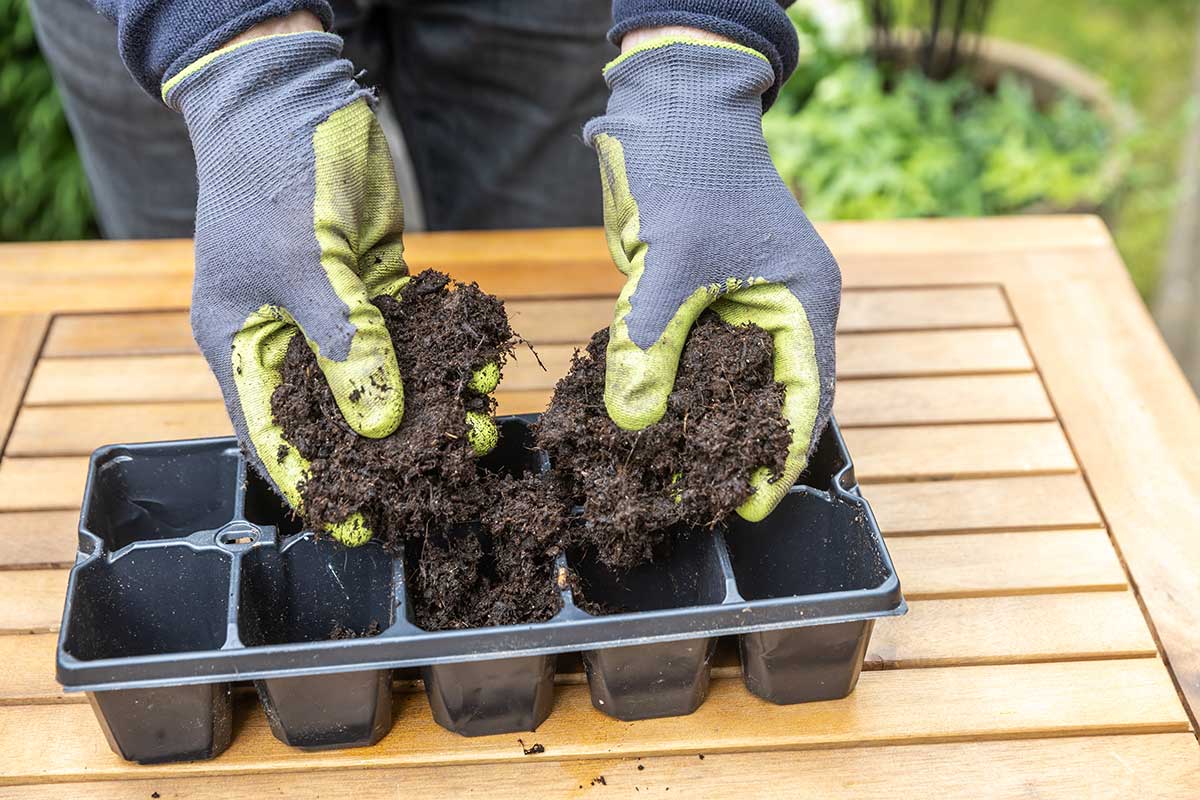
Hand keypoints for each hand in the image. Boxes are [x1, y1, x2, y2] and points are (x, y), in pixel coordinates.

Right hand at [165, 31, 496, 543]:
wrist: (295, 96)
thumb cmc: (274, 174)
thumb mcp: (304, 263)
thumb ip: (345, 344)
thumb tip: (381, 424)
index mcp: (241, 346)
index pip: (272, 439)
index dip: (314, 488)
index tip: (359, 531)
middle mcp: (286, 339)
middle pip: (335, 417)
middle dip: (386, 453)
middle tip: (440, 482)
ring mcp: (333, 313)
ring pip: (382, 378)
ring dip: (428, 405)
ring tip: (477, 432)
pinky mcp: (373, 285)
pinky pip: (411, 334)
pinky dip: (444, 353)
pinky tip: (483, 371)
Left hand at [585, 36, 840, 521]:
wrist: (667, 107)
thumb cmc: (691, 168)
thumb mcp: (673, 261)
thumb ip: (651, 341)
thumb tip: (630, 420)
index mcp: (803, 301)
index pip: (807, 398)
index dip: (782, 458)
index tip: (751, 507)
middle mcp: (779, 311)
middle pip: (766, 400)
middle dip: (736, 451)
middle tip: (698, 500)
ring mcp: (738, 305)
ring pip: (723, 383)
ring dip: (699, 425)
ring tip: (667, 476)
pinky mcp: (698, 299)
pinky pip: (687, 356)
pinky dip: (669, 387)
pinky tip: (642, 423)